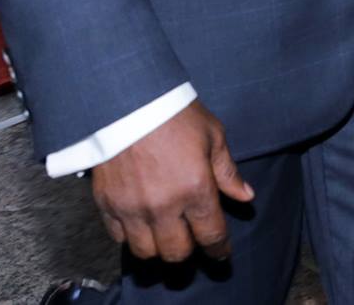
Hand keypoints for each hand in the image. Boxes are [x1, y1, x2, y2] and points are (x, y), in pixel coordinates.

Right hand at [90, 100, 253, 263]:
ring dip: (158, 248)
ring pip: (146, 252)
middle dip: (188, 250)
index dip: (219, 249)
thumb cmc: (174, 114)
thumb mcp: (212, 136)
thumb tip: (246, 196)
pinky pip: (118, 237)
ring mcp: (132, 208)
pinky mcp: (107, 204)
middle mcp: (163, 205)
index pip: (211, 235)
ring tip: (164, 234)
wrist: (128, 100)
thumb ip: (227, 172)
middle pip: (177, 252)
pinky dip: (130, 236)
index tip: (221, 253)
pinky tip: (139, 223)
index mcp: (195, 188)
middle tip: (191, 239)